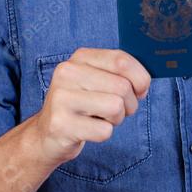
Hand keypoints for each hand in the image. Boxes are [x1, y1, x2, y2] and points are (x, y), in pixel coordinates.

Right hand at [32, 47, 150, 166]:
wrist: (47, 134)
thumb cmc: (82, 105)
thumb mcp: (97, 80)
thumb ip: (120, 73)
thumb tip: (145, 82)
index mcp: (80, 57)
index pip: (121, 60)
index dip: (140, 78)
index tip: (140, 90)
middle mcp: (67, 73)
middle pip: (122, 87)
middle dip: (130, 104)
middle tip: (118, 110)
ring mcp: (62, 98)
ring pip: (115, 107)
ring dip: (117, 119)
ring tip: (101, 118)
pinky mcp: (61, 124)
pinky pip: (104, 131)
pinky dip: (103, 134)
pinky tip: (88, 130)